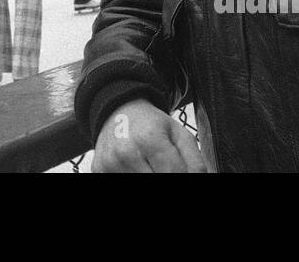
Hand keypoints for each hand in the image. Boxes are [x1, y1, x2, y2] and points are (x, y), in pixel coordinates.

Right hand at [92, 99, 206, 172]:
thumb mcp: (179, 134)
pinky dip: (133, 177)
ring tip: (150, 166)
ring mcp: (109, 164)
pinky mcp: (98, 170)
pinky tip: (136, 168)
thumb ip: (195, 162)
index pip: (175, 174)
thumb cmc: (151, 124)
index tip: (183, 172)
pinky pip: (120, 183)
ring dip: (149, 178)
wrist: (117, 110)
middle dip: (166, 177)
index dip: (184, 177)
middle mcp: (126, 153)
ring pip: (140, 187)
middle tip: (164, 167)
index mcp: (149, 140)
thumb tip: (199, 179)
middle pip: (156, 183)